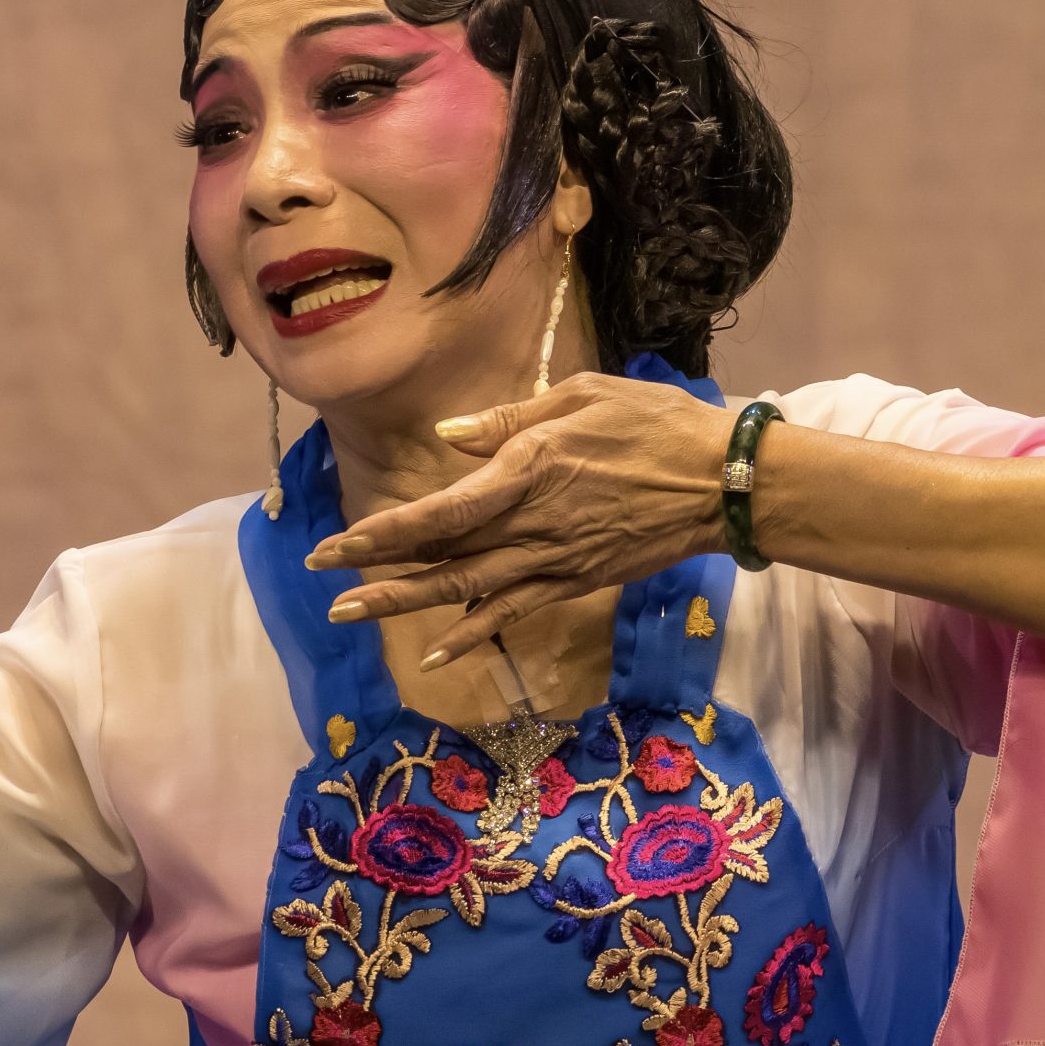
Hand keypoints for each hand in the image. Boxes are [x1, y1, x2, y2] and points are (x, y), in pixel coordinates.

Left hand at [306, 372, 735, 664]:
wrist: (723, 483)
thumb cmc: (655, 425)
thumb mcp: (582, 396)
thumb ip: (509, 421)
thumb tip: (449, 437)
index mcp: (526, 473)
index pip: (438, 514)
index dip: (383, 534)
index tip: (336, 545)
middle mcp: (529, 526)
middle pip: (439, 558)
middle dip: (375, 570)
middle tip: (321, 579)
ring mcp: (552, 562)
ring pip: (465, 592)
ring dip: (406, 604)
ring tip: (351, 613)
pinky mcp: (574, 580)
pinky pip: (513, 613)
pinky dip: (474, 634)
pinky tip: (439, 649)